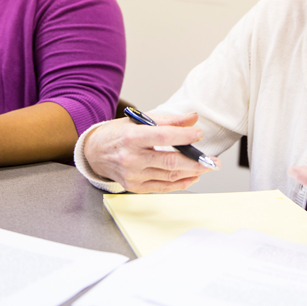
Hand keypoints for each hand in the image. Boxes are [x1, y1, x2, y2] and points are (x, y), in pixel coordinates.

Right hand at [84, 112, 220, 192]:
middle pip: (170, 161)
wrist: (94, 152)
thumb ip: (168, 120)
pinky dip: (180, 183)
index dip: (185, 136)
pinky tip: (192, 177)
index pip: (163, 137)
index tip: (199, 135)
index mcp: (132, 137)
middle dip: (196, 161)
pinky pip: (162, 187)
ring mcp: (133, 175)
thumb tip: (192, 119)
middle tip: (213, 160)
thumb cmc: (118, 133)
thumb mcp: (139, 120)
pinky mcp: (134, 187)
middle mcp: (131, 158)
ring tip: (206, 167)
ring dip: (192, 172)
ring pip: (169, 176)